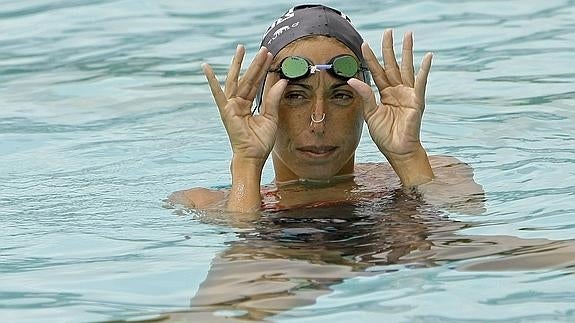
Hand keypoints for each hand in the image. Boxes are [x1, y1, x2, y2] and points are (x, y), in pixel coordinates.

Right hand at [202, 45, 286, 162]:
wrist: (253, 157)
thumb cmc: (260, 142)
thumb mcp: (271, 118)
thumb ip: (273, 99)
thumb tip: (281, 81)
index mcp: (248, 105)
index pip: (257, 84)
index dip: (263, 70)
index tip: (269, 57)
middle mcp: (238, 103)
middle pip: (248, 79)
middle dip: (255, 64)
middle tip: (263, 49)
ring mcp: (231, 106)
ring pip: (236, 81)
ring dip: (239, 64)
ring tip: (241, 48)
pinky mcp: (226, 110)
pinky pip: (218, 93)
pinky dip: (211, 80)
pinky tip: (206, 68)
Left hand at [348, 30, 431, 160]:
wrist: (398, 150)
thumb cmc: (385, 135)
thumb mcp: (370, 114)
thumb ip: (365, 96)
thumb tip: (352, 80)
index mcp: (384, 94)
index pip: (376, 72)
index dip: (371, 58)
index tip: (364, 44)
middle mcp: (396, 90)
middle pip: (392, 64)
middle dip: (389, 48)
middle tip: (388, 31)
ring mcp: (407, 94)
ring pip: (406, 68)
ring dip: (407, 51)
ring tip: (408, 35)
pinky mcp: (417, 100)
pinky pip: (420, 82)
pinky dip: (424, 69)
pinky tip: (427, 57)